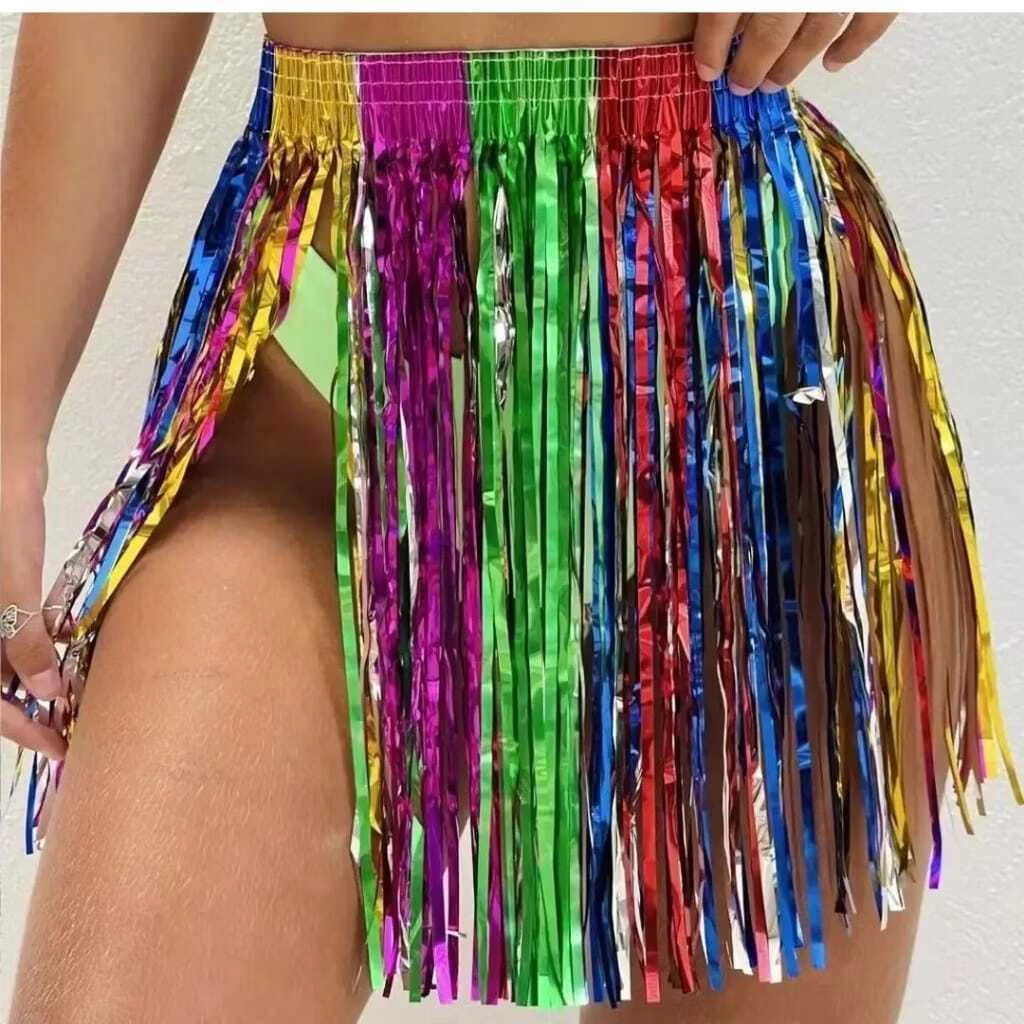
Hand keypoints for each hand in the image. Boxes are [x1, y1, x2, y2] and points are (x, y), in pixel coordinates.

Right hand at [1, 443, 67, 760]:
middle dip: (18, 710)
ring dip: (24, 683)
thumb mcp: (11, 571)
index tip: (56, 743)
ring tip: (67, 701)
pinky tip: (56, 660)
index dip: (14, 725)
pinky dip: (23, 650)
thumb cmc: (1, 502)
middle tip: (65, 730)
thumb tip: (43, 689)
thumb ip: (22, 631)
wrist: (3, 447)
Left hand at [694, 13, 898, 94]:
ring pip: (819, 27)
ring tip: (773, 81)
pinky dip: (856, 44)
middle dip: (754, 61)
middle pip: (773, 24)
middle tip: (742, 85)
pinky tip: (834, 63)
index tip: (707, 70)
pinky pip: (874, 16)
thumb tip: (712, 13)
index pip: (725, 6)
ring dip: (794, 60)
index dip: (712, 42)